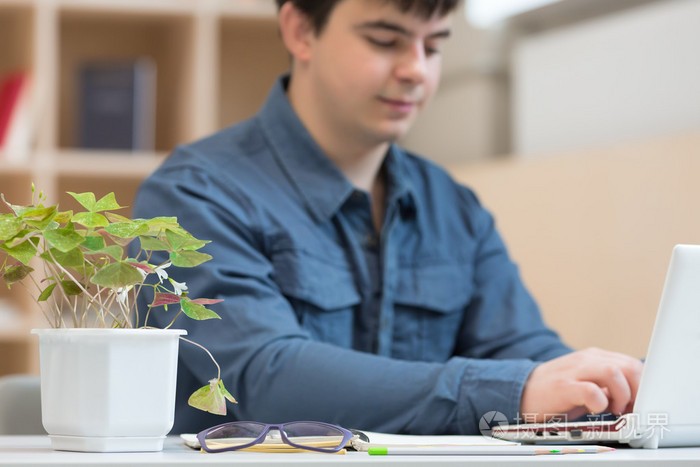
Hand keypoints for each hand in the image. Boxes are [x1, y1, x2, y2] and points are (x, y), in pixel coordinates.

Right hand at [520, 347, 643, 421]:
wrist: (521, 391)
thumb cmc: (557, 391)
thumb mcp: (587, 383)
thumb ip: (610, 385)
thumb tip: (638, 396)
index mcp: (596, 357)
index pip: (633, 364)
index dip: (645, 386)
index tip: (643, 404)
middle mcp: (587, 359)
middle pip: (629, 366)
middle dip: (639, 391)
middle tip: (631, 409)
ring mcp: (574, 370)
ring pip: (614, 372)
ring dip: (622, 395)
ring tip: (614, 409)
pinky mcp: (563, 386)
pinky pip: (590, 390)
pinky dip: (599, 403)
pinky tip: (594, 409)